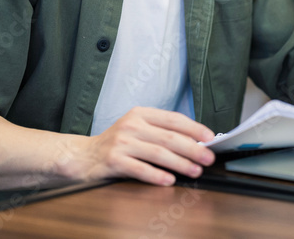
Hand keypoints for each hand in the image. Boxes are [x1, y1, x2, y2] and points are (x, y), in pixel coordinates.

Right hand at [78, 107, 215, 185]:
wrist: (83, 156)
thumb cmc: (116, 144)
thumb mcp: (137, 129)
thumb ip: (160, 132)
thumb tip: (194, 143)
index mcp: (140, 113)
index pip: (173, 119)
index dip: (194, 128)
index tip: (210, 138)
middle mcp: (131, 125)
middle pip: (169, 137)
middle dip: (193, 148)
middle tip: (208, 158)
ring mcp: (121, 142)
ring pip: (157, 153)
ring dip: (180, 163)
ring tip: (195, 171)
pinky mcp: (113, 160)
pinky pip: (139, 169)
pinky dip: (156, 175)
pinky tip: (169, 180)